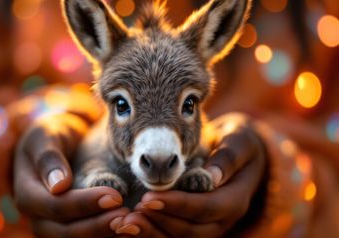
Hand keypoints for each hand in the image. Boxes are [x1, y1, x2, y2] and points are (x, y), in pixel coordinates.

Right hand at [13, 113, 128, 237]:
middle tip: (126, 216)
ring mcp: (52, 226)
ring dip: (102, 235)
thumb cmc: (52, 135)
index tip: (114, 196)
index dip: (83, 205)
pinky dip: (104, 234)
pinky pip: (85, 236)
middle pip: (63, 232)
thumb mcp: (45, 136)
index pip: (54, 206)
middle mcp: (37, 217)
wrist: (58, 142)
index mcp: (27, 194)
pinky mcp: (70, 226)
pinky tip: (126, 227)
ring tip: (128, 224)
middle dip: (96, 226)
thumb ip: (48, 157)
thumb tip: (59, 185)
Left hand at [114, 113, 266, 237]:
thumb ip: (229, 157)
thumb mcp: (240, 143)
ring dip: (154, 233)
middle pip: (192, 231)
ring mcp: (211, 226)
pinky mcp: (198, 225)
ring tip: (127, 223)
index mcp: (236, 199)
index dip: (177, 205)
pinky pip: (176, 236)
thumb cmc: (240, 146)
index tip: (148, 197)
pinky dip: (155, 233)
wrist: (243, 159)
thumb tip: (213, 177)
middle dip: (160, 222)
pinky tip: (134, 227)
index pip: (206, 208)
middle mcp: (224, 219)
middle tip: (131, 214)